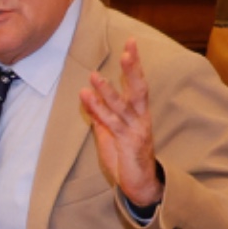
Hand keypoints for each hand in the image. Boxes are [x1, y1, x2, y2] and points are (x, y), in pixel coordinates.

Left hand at [78, 41, 163, 206]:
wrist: (140, 184)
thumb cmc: (126, 158)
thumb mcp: (110, 133)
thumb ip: (101, 116)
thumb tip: (88, 98)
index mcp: (139, 113)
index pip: (138, 84)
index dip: (134, 65)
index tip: (131, 44)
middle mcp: (141, 118)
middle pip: (139, 89)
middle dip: (133, 69)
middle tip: (128, 49)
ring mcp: (136, 130)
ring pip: (123, 106)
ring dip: (108, 89)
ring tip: (94, 74)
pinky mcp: (128, 143)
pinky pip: (111, 123)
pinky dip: (98, 109)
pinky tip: (87, 97)